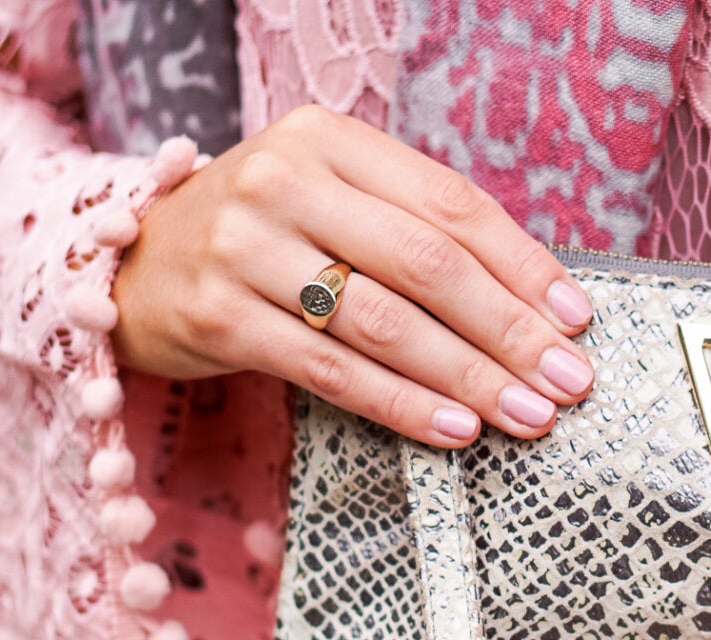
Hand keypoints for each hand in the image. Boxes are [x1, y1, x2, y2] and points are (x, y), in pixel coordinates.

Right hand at [111, 105, 596, 446]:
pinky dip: (402, 405)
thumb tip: (538, 306)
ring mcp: (244, 248)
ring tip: (527, 414)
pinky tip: (454, 429)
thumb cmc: (268, 239)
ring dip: (468, 377)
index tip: (577, 318)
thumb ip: (418, 231)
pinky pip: (332, 372)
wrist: (133, 265)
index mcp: (329, 139)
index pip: (451, 204)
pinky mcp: (218, 317)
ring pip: (384, 323)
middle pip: (426, 265)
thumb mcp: (335, 201)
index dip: (524, 265)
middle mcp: (284, 181)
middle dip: (510, 330)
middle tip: (568, 381)